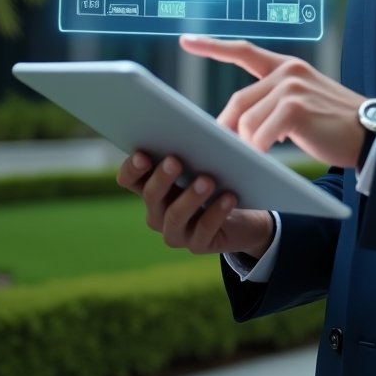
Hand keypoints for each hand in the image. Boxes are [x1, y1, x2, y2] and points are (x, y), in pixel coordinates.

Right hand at [116, 151, 274, 258]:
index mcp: (153, 188)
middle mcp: (158, 212)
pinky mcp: (198, 245)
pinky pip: (204, 230)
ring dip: (190, 197)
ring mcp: (176, 232)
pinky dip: (216, 212)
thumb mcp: (204, 163)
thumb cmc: (219, 179)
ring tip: (207, 180)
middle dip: (162, 178)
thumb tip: (190, 130)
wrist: (245, 215)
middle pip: (151, 196)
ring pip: (175, 216)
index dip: (132, 169)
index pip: (129, 179)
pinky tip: (229, 197)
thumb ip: (191, 151)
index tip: (142, 154)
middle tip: (175, 161)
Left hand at [180, 35, 367, 167]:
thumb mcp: (303, 104)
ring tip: (261, 157)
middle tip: (229, 149)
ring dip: (249, 145)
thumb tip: (237, 125)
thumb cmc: (336, 125)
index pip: (244, 51)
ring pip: (247, 122)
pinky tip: (271, 156)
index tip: (186, 41)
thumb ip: (273, 103)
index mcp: (288, 67)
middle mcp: (288, 71)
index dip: (213, 47)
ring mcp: (291, 87)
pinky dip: (260, 151)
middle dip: (229, 129)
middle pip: (238, 101)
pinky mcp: (295, 108)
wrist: (372, 133)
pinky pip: (260, 135)